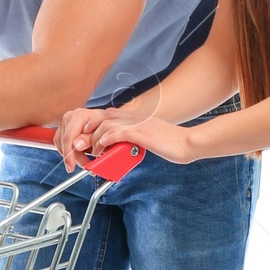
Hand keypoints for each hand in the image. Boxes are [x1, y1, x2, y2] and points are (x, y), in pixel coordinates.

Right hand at [56, 106, 109, 173]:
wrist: (107, 120)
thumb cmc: (106, 125)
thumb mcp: (100, 132)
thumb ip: (88, 139)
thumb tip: (76, 146)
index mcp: (78, 116)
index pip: (68, 138)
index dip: (69, 155)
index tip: (71, 167)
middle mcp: (69, 117)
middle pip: (65, 143)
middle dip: (73, 157)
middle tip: (85, 165)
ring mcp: (65, 123)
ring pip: (62, 145)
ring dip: (72, 155)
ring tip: (85, 158)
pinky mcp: (63, 128)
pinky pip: (60, 144)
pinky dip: (68, 151)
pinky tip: (78, 154)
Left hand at [78, 111, 198, 165]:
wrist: (187, 142)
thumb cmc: (170, 143)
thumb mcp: (146, 138)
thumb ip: (131, 139)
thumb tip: (118, 148)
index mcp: (132, 118)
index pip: (104, 116)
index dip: (91, 127)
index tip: (85, 141)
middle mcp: (132, 118)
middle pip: (99, 118)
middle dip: (86, 133)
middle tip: (82, 148)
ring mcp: (136, 124)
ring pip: (104, 125)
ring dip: (93, 140)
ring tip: (92, 153)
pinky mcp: (140, 133)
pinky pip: (116, 133)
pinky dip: (104, 141)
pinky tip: (102, 149)